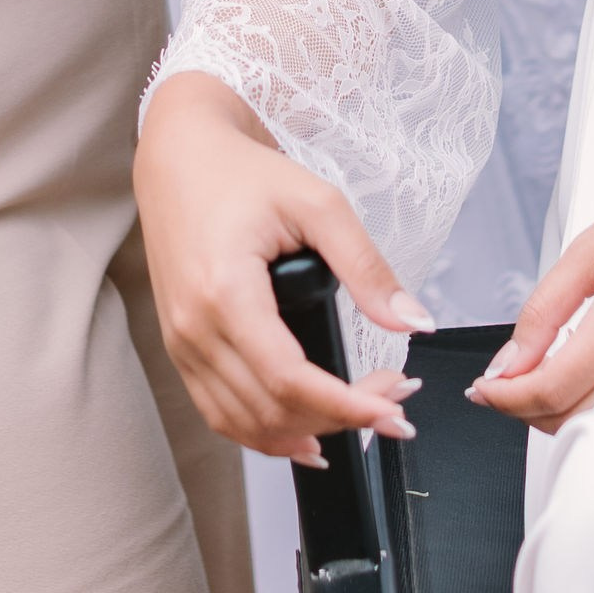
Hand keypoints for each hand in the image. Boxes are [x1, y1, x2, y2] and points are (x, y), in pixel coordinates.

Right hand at [136, 73, 433, 463]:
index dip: (348, 408)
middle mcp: (193, 328)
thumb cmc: (242, 174)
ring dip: (306, 434)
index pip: (290, 381)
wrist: (179, 157)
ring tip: (361, 417)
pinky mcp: (179, 347)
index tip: (396, 411)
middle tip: (394, 404)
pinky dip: (263, 434)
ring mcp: (180, 343)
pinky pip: (219, 412)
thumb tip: (415, 322)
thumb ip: (367, 266)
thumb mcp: (318, 203)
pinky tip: (304, 435)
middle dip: (341, 420)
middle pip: (271, 411)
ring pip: (243, 424)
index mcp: (224, 292)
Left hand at [471, 152, 593, 429]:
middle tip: (496, 386)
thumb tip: (509, 361)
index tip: (482, 388)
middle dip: (523, 409)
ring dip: (554, 411)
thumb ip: (546, 308)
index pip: (552, 389)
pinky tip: (571, 379)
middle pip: (573, 417)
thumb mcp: (591, 247)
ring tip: (527, 380)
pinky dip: (589, 405)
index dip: (506, 397)